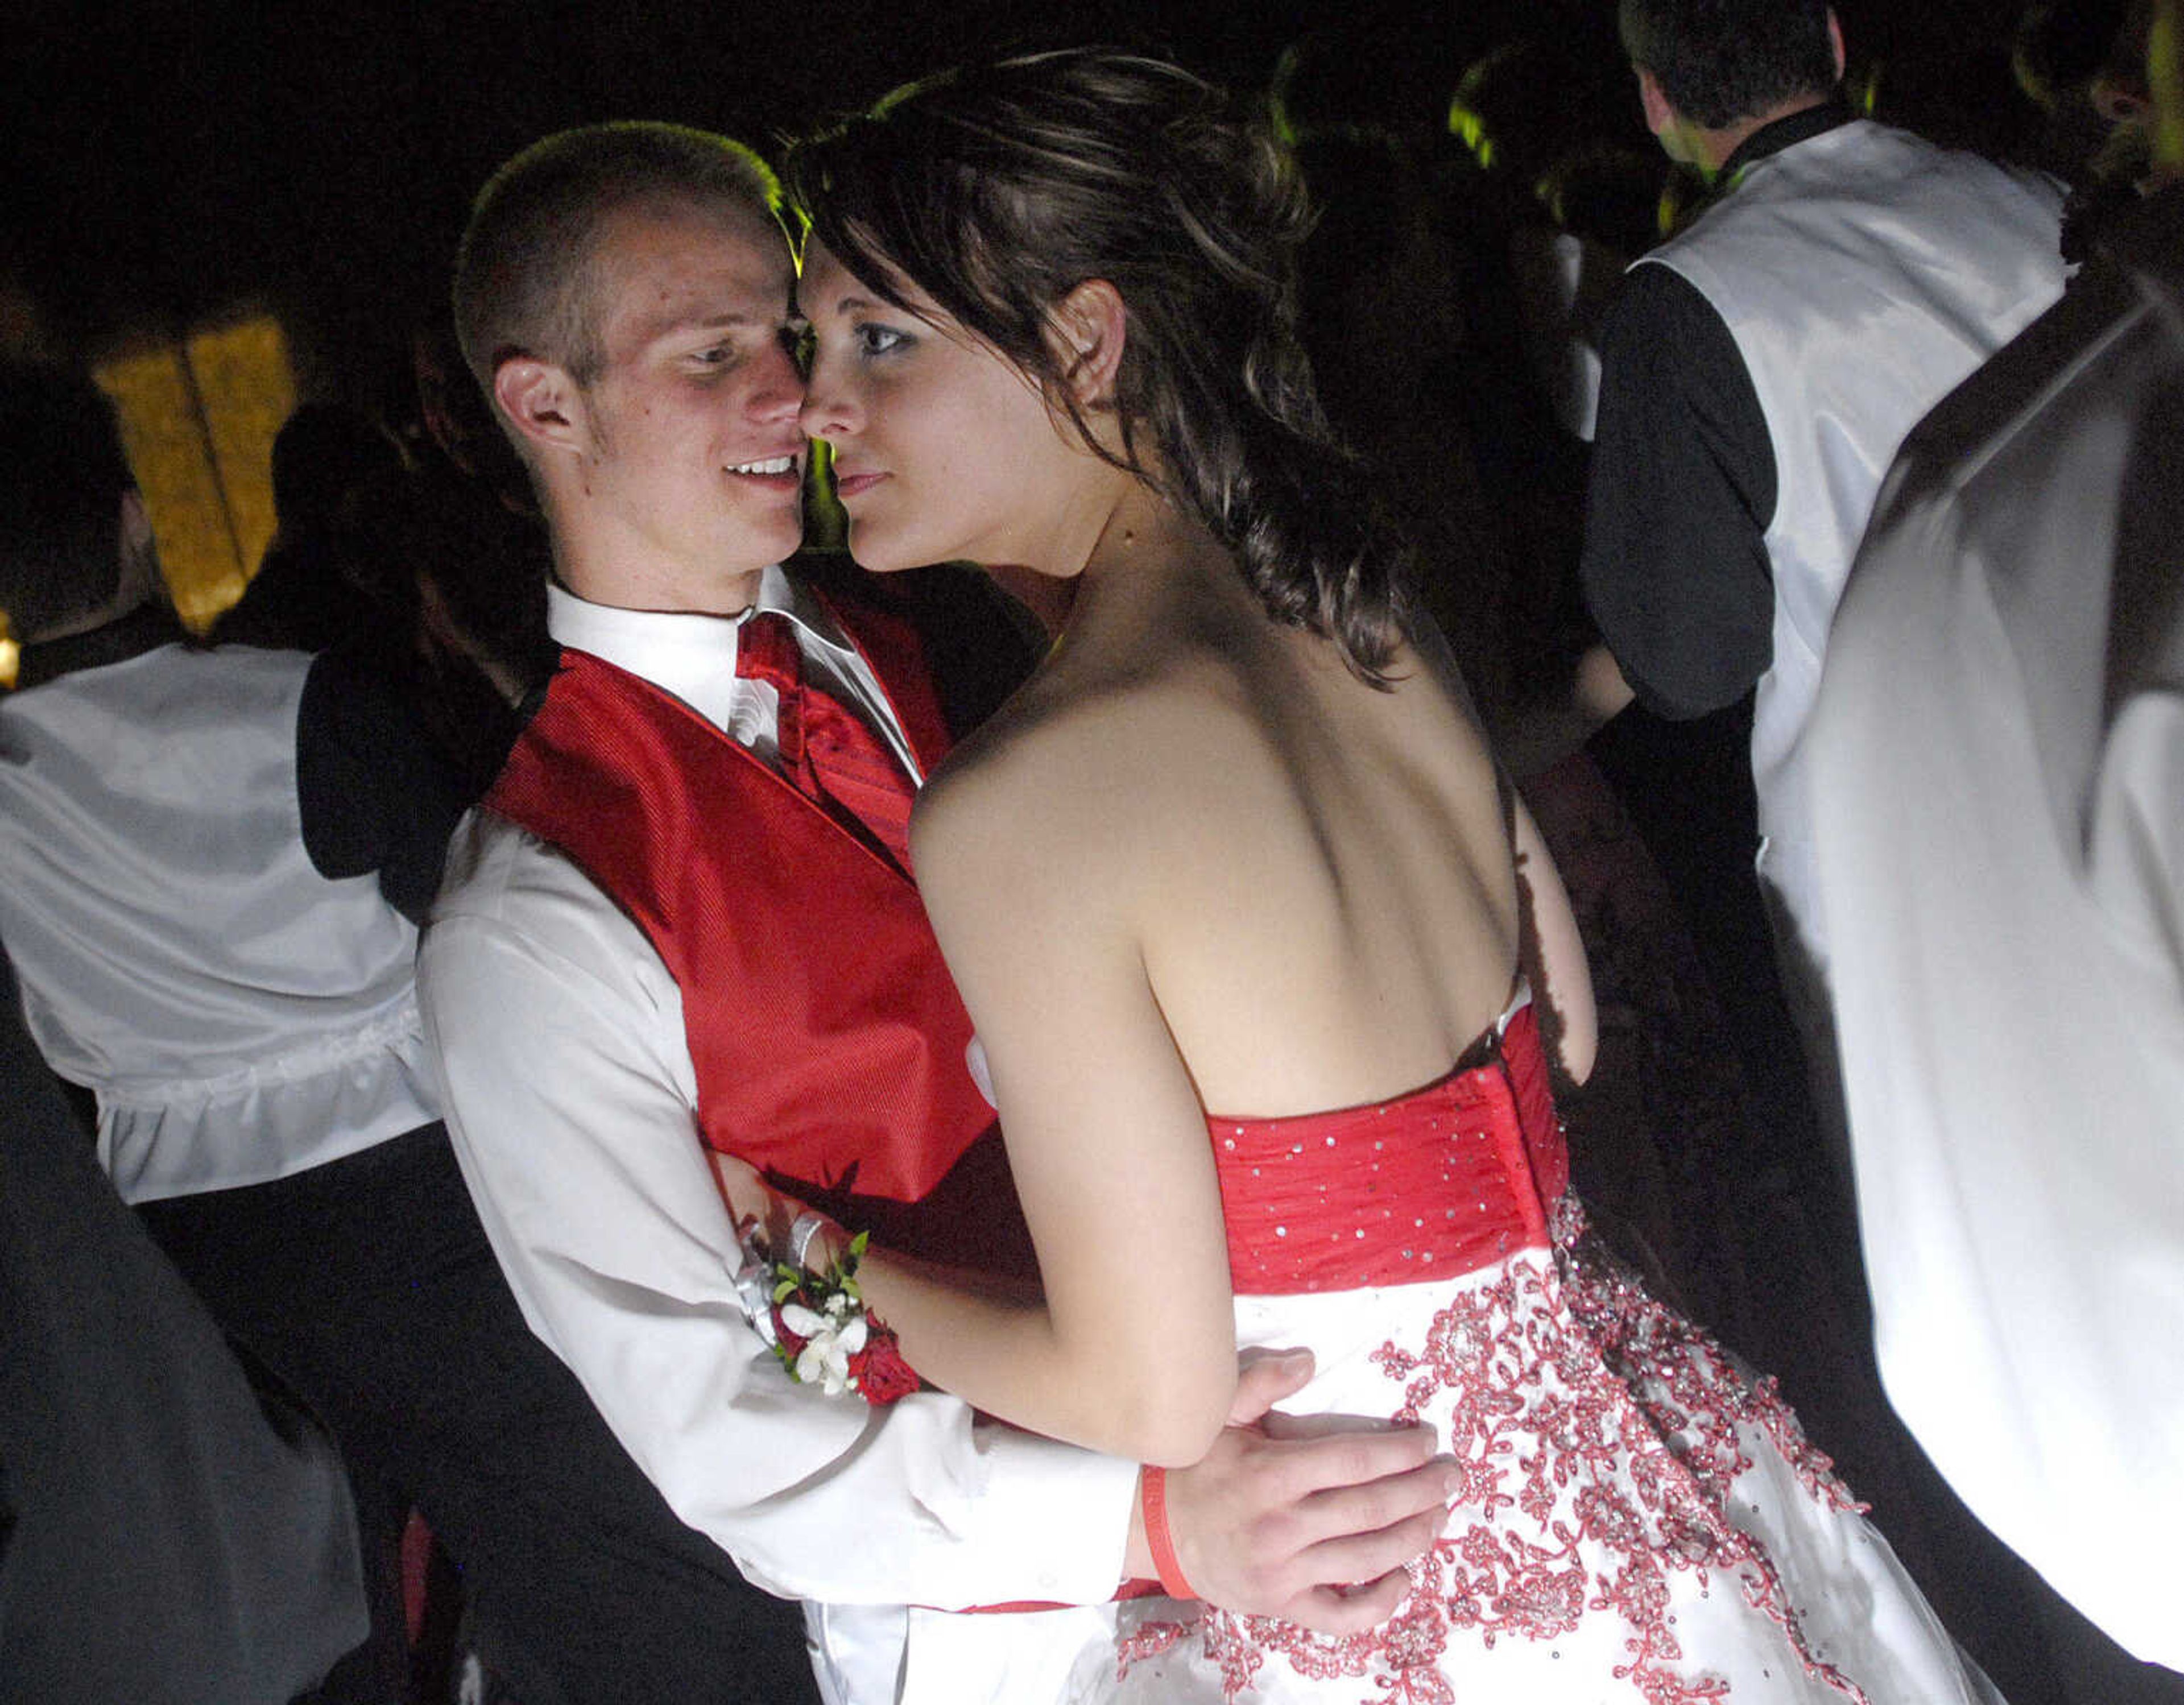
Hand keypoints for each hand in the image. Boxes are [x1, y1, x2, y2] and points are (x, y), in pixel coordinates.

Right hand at [1142, 1349, 1455, 1633]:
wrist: (1156, 1529)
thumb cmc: (1198, 1466)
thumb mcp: (1219, 1413)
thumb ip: (1262, 1381)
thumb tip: (1308, 1358)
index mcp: (1270, 1474)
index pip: (1353, 1461)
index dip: (1399, 1450)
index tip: (1427, 1440)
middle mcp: (1280, 1525)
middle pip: (1371, 1508)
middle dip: (1423, 1490)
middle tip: (1453, 1476)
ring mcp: (1283, 1571)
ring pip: (1367, 1558)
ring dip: (1415, 1536)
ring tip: (1439, 1514)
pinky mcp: (1282, 1605)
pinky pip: (1341, 1615)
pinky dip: (1380, 1602)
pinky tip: (1403, 1577)